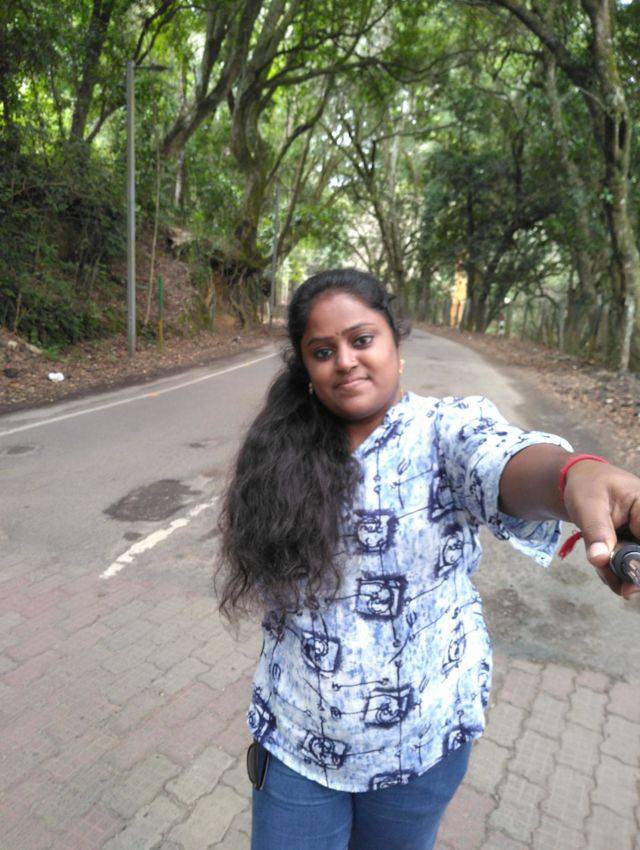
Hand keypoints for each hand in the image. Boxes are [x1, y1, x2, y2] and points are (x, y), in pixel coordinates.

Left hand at [562, 459, 639, 598]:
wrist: (583, 481)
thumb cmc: (587, 486)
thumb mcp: (587, 506)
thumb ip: (595, 532)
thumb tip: (600, 559)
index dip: (639, 563)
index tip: (630, 583)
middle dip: (631, 574)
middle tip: (616, 582)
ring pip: (639, 565)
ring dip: (622, 575)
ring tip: (602, 570)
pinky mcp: (637, 544)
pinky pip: (632, 565)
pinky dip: (617, 572)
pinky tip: (603, 567)